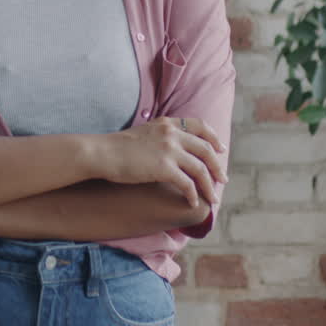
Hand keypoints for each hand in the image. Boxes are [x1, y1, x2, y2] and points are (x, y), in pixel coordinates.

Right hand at [95, 116, 226, 208]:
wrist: (102, 153)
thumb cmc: (117, 147)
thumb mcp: (143, 132)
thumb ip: (160, 136)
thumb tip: (170, 149)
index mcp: (167, 123)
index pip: (199, 126)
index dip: (213, 138)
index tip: (220, 149)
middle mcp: (172, 134)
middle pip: (206, 149)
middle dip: (217, 166)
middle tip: (223, 179)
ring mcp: (169, 150)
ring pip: (200, 169)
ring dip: (209, 185)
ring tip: (213, 198)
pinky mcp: (164, 168)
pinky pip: (187, 184)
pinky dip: (193, 194)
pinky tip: (192, 202)